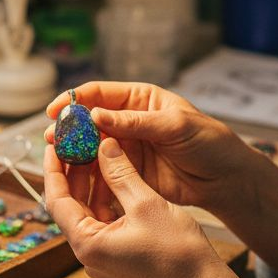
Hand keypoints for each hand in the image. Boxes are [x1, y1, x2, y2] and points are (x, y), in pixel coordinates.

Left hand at [43, 137, 224, 277]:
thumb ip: (121, 174)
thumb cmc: (178, 253)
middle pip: (71, 205)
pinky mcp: (119, 255)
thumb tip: (104, 147)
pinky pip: (106, 221)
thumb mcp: (146, 203)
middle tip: (78, 142)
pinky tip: (117, 176)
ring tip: (99, 152)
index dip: (54, 169)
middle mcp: (90, 253)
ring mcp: (104, 256)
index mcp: (87, 244)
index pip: (57, 200)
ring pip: (90, 212)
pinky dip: (109, 198)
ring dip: (94, 183)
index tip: (54, 145)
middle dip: (75, 172)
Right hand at [45, 82, 251, 212]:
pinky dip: (89, 178)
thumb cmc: (209, 142)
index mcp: (139, 100)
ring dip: (75, 156)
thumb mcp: (175, 126)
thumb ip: (135, 122)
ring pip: (92, 150)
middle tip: (51, 140)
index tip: (55, 111)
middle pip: (90, 123)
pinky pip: (103, 173)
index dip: (75, 100)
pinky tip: (77, 184)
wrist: (226, 178)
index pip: (100, 94)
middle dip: (69, 130)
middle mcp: (129, 122)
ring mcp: (127, 148)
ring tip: (58, 164)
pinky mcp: (129, 174)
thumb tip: (96, 114)